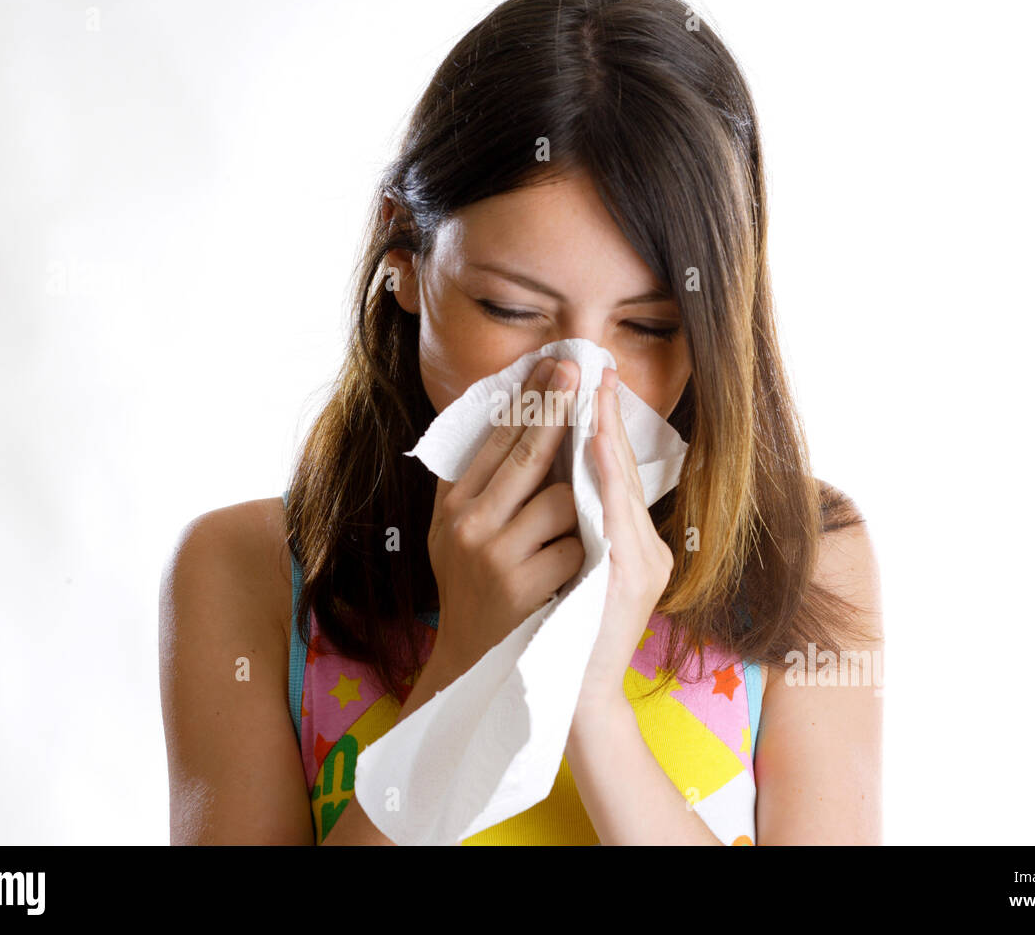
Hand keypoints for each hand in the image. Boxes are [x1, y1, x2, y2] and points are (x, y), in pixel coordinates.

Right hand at [426, 356, 584, 676]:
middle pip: (526, 453)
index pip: (496, 440)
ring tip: (566, 538)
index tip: (554, 365)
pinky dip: (581, 554)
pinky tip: (569, 573)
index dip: (528, 398)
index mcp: (452, 506)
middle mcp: (466, 524)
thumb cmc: (478, 594)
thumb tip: (510, 418)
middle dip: (557, 408)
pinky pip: (574, 545)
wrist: (476, 669)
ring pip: (560, 500)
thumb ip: (479, 486)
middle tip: (579, 370)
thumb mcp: (458, 536)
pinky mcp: (521, 585)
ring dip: (577, 511)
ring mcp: (493, 555)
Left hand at [575, 366, 674, 707]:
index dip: (604, 423)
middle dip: (600, 414)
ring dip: (601, 432)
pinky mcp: (630, 579)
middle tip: (587, 368)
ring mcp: (638, 563)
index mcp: (632, 547)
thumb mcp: (598, 580)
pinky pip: (613, 514)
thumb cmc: (581, 637)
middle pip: (618, 467)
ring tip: (586, 389)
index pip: (615, 471)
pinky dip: (606, 476)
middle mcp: (642, 549)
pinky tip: (594, 444)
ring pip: (617, 482)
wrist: (580, 698)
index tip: (591, 380)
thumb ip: (595, 533)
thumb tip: (571, 480)